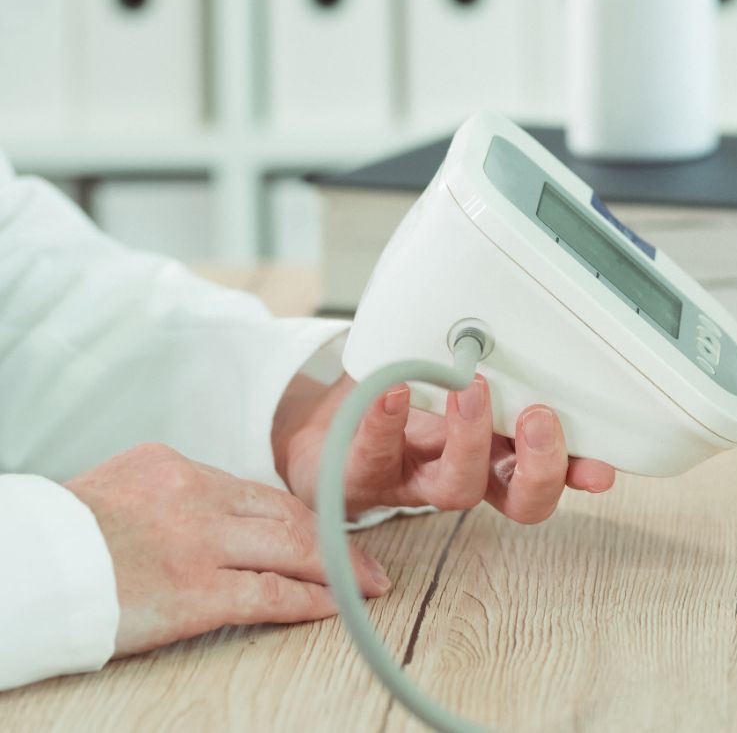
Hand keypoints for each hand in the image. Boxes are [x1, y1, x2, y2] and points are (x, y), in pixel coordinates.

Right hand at [65, 443, 391, 657]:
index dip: (296, 514)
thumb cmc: (58, 541)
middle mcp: (195, 496)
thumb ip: (162, 497)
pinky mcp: (197, 592)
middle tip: (364, 558)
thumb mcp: (115, 491)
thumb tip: (192, 513)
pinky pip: (273, 593)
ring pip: (293, 546)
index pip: (253, 491)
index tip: (321, 529)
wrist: (25, 567)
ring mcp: (200, 543)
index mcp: (173, 466)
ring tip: (368, 583)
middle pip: (285, 513)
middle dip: (333, 537)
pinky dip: (314, 599)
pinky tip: (338, 605)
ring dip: (339, 568)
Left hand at [274, 373, 614, 523]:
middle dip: (538, 465)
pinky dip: (387, 420)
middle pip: (518, 498)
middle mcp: (466, 475)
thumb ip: (499, 360)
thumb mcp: (457, 381)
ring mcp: (416, 479)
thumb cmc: (400, 408)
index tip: (601, 467)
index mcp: (498, 456)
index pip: (550, 471)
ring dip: (471, 439)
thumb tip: (541, 316)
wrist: (321, 439)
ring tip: (471, 389)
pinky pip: (376, 453)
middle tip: (538, 419)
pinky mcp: (363, 472)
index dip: (579, 474)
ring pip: (457, 487)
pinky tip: (394, 390)